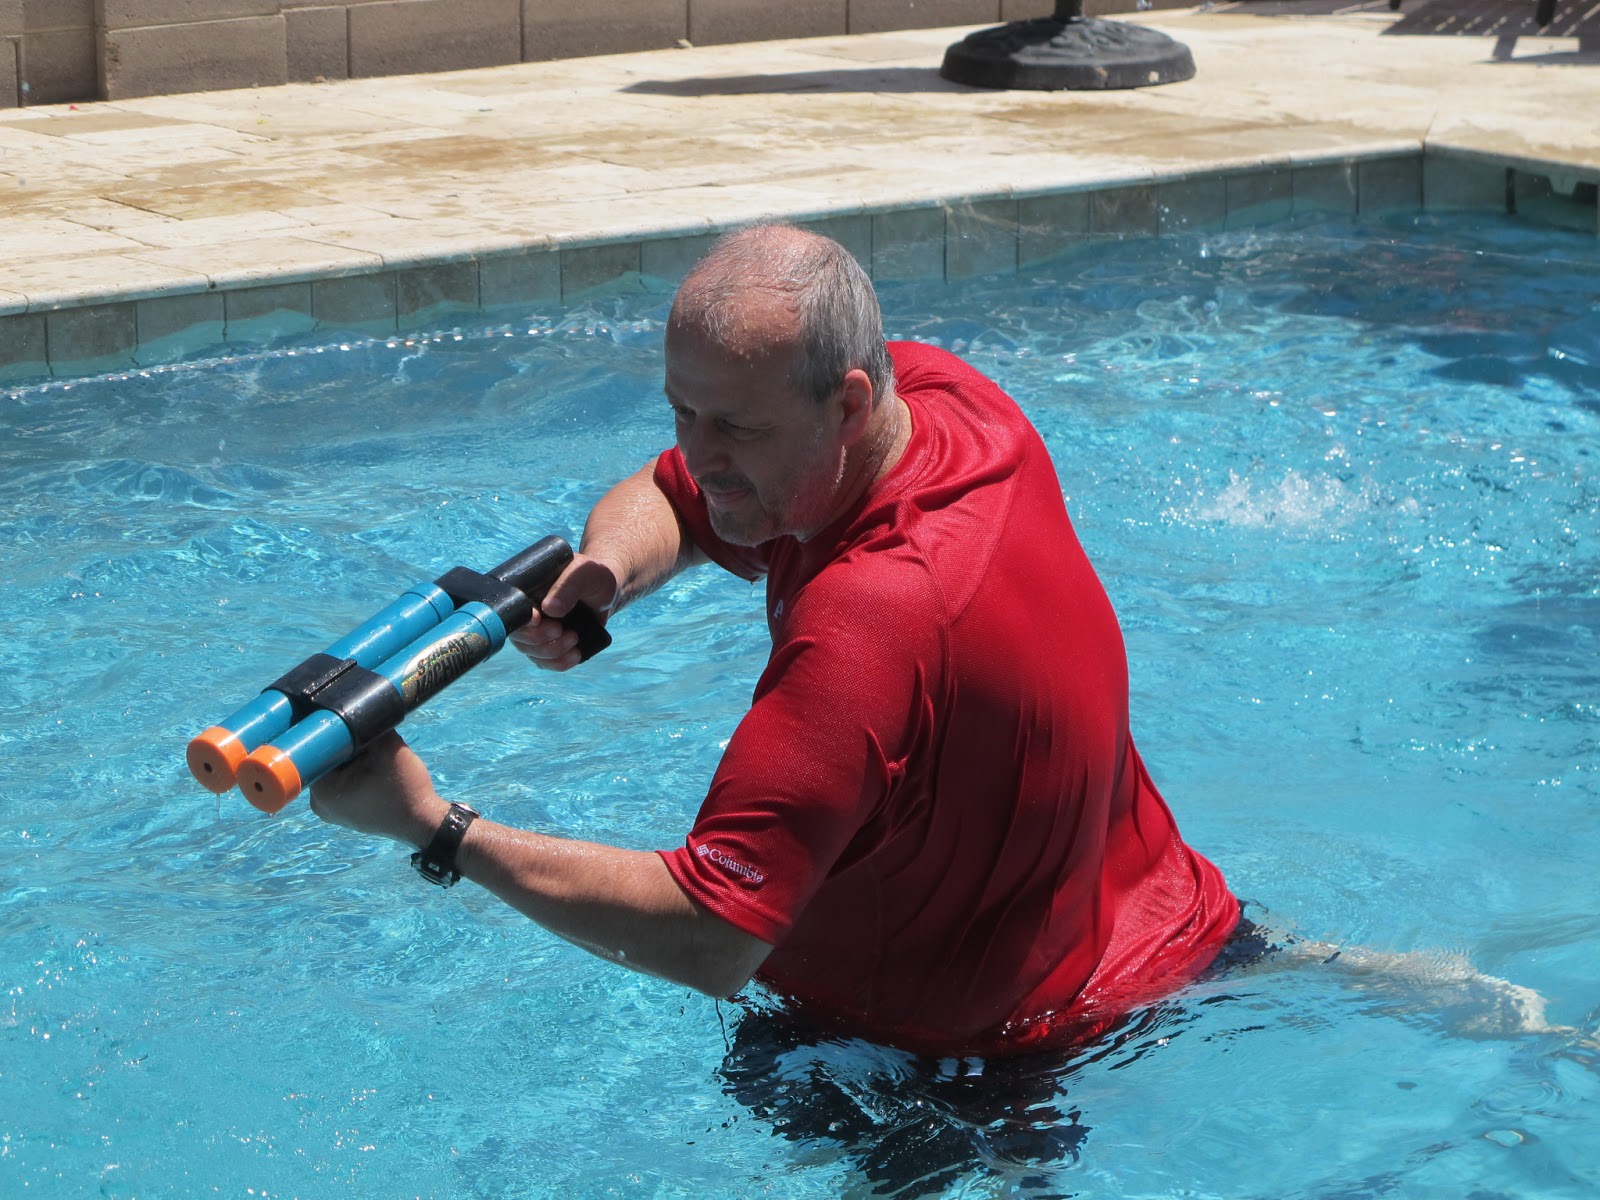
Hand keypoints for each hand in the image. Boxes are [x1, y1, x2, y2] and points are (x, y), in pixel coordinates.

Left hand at [308, 731, 449, 848]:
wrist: (423, 821)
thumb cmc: (406, 789)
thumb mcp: (389, 749)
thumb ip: (369, 725)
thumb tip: (357, 707)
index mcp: (322, 791)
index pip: (318, 749)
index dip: (336, 732)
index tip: (352, 724)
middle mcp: (318, 803)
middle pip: (326, 759)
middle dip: (346, 746)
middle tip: (370, 741)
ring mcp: (329, 810)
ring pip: (335, 770)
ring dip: (351, 758)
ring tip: (374, 756)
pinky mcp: (342, 812)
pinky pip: (341, 783)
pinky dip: (354, 772)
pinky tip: (373, 770)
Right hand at [510, 553, 618, 671]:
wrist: (607, 591)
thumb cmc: (592, 576)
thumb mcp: (583, 573)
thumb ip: (568, 586)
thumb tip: (549, 608)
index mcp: (526, 592)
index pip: (511, 612)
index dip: (520, 620)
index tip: (537, 619)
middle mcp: (526, 614)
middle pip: (519, 636)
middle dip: (540, 638)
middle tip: (561, 629)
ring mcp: (536, 632)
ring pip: (532, 653)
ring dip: (553, 651)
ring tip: (574, 638)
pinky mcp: (549, 646)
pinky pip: (546, 663)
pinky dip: (560, 662)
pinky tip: (575, 654)